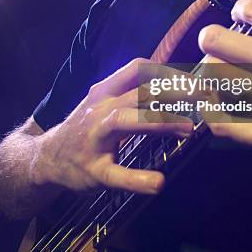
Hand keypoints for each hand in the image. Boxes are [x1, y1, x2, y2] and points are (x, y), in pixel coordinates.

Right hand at [31, 58, 192, 194]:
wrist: (46, 157)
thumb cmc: (87, 127)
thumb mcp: (106, 102)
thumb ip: (134, 92)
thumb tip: (177, 82)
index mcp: (105, 91)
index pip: (137, 69)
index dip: (167, 71)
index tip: (195, 78)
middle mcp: (100, 108)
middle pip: (137, 92)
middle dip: (172, 91)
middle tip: (205, 96)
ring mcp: (94, 138)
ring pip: (126, 122)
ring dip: (158, 122)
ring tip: (188, 128)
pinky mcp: (92, 170)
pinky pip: (115, 174)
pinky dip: (136, 179)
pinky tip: (158, 182)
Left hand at [198, 0, 251, 165]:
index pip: (247, 8)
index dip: (240, 12)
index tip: (241, 19)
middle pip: (214, 41)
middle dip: (214, 41)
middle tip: (222, 48)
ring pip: (212, 80)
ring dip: (216, 77)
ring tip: (226, 79)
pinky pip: (221, 123)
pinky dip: (216, 112)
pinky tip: (222, 108)